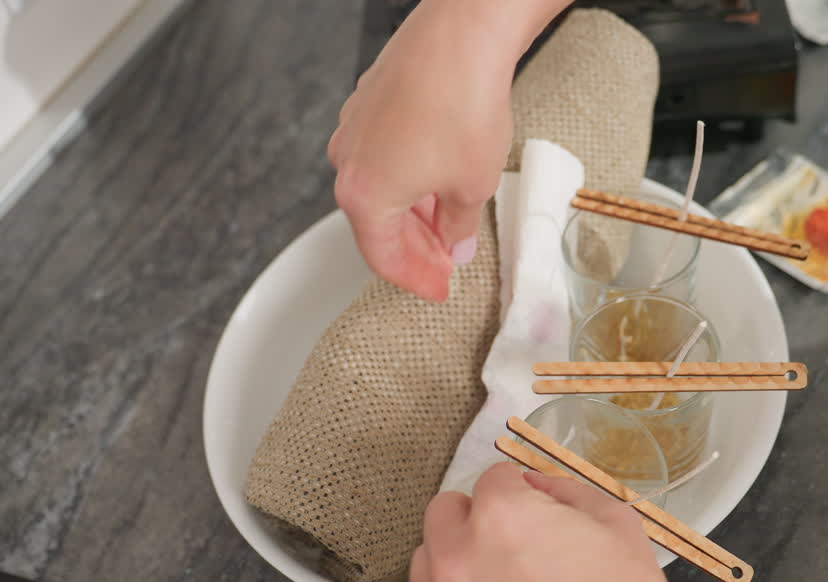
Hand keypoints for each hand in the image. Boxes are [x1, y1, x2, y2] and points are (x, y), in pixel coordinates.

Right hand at [327, 1, 517, 300]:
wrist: (460, 38)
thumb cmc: (463, 109)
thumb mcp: (472, 186)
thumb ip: (459, 227)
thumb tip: (455, 245)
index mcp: (365, 196)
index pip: (383, 257)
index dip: (415, 280)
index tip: (438, 290)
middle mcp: (348, 164)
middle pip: (378, 225)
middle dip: (414, 250)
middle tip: (443, 268)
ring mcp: (354, 130)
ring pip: (381, 189)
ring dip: (412, 214)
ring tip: (447, 228)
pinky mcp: (368, 103)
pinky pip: (385, 156)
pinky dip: (409, 179)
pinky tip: (438, 183)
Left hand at [411, 463, 703, 581]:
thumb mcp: (613, 519)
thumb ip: (560, 490)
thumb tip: (533, 486)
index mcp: (501, 515)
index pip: (491, 478)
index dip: (518, 491)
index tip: (527, 506)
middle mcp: (459, 559)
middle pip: (443, 514)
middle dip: (475, 520)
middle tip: (509, 543)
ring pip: (428, 566)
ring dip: (458, 565)